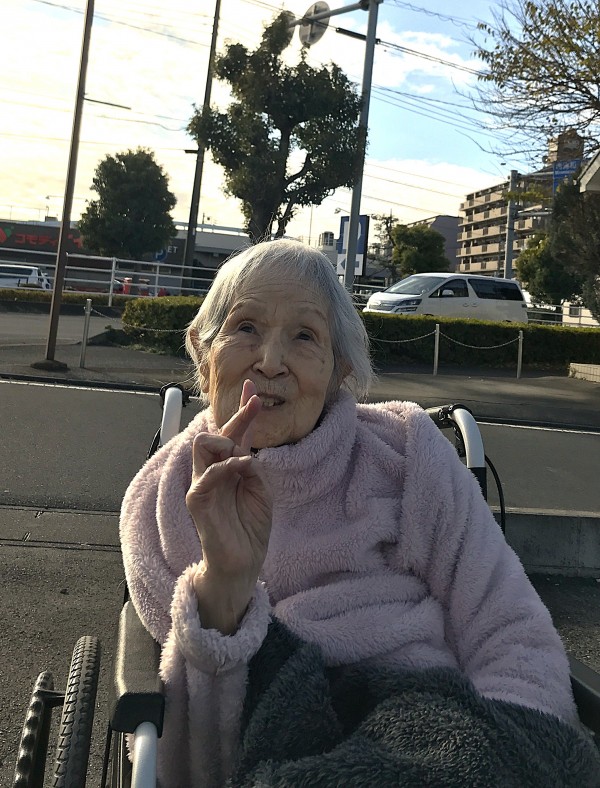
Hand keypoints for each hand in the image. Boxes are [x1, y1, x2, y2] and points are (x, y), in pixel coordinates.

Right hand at [186, 380, 271, 632]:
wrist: (243, 562)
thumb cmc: (251, 527)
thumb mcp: (261, 491)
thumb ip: (253, 469)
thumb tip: (246, 453)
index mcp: (231, 468)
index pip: (234, 433)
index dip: (243, 410)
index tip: (253, 388)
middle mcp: (214, 472)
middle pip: (216, 433)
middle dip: (236, 416)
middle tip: (255, 405)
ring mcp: (203, 485)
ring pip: (202, 445)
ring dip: (225, 440)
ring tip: (242, 452)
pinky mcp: (198, 502)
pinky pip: (205, 477)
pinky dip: (225, 467)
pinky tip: (242, 466)